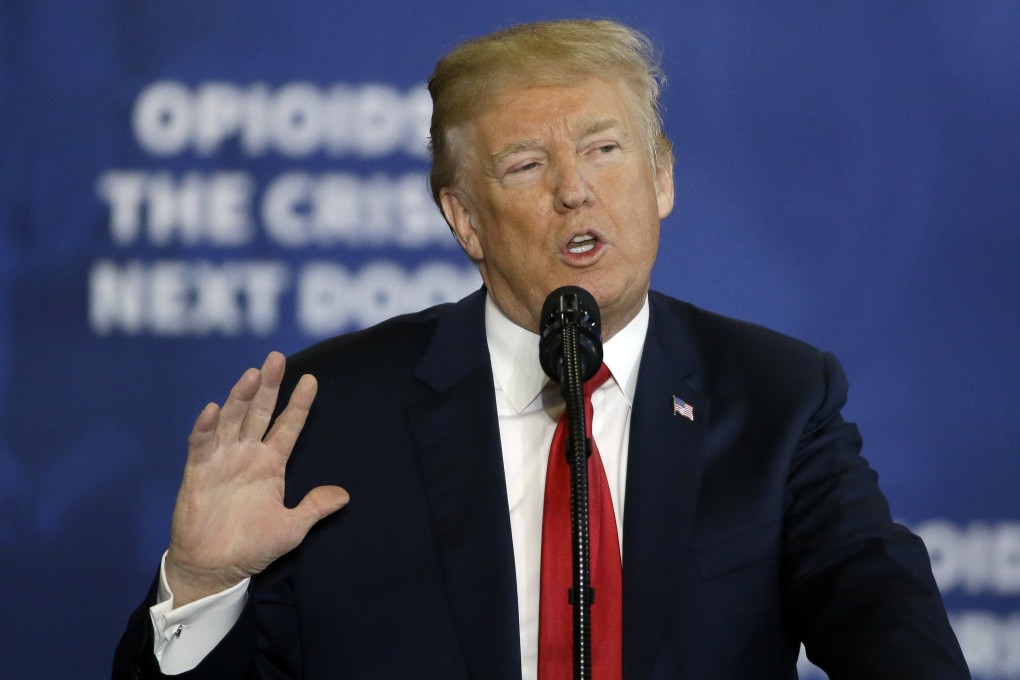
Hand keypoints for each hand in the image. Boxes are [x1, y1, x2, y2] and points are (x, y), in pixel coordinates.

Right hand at [165, 352, 348, 606]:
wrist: (216, 569)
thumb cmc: (253, 546)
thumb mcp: (292, 528)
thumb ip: (315, 507)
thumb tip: (345, 494)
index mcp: (271, 463)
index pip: (288, 426)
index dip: (299, 404)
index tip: (313, 380)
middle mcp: (247, 454)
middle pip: (259, 413)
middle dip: (268, 386)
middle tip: (277, 358)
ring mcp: (222, 460)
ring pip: (233, 420)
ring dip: (241, 397)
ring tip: (252, 374)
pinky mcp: (198, 472)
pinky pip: (201, 445)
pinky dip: (206, 427)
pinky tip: (213, 409)